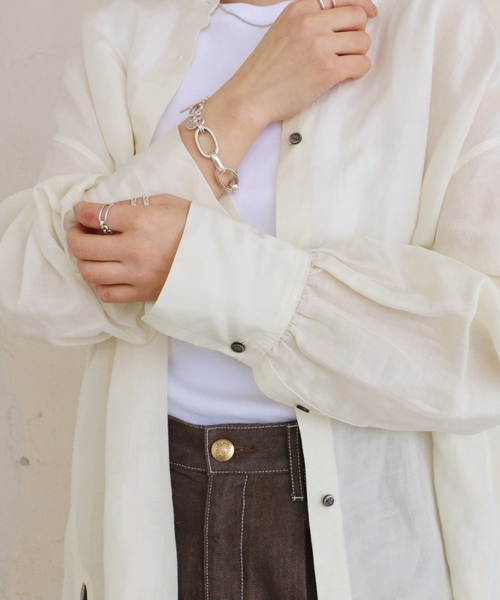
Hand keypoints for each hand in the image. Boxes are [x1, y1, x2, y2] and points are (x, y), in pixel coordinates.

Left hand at [67, 195, 190, 302]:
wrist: (221, 262)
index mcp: (142, 221)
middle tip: (79, 231)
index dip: (80, 211)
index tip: (81, 211)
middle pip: (83, 246)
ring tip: (91, 253)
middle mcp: (134, 249)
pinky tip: (108, 273)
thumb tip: (108, 210)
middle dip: (73, 236)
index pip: (94, 215)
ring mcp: (137, 275)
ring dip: (83, 260)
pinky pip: (107, 293)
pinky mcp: (142, 294)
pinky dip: (100, 283)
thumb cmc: (196, 228)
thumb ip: (136, 205)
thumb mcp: (170, 203)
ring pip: (89, 271)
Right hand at [216, 0, 376, 128]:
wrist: (249, 97)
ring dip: (356, 56)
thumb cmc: (266, 71)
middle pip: (358, 18)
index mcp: (299, 8)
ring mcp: (320, 46)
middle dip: (356, 34)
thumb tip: (348, 17)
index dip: (360, 8)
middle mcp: (310, 22)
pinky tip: (342, 77)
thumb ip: (310, 21)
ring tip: (339, 66)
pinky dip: (357, 72)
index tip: (368, 14)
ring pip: (363, 42)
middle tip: (344, 50)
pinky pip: (362, 64)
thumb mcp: (284, 30)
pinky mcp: (327, 70)